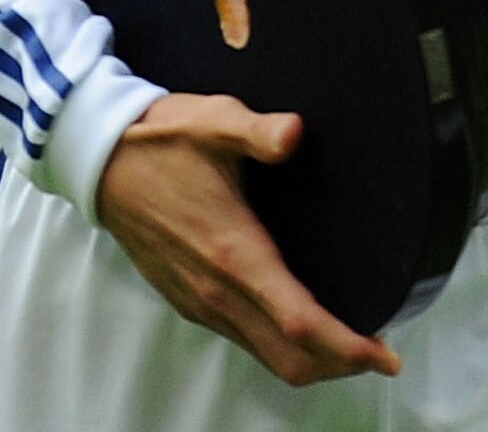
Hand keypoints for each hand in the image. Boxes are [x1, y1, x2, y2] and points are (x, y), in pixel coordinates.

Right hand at [94, 93, 401, 385]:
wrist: (100, 161)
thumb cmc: (160, 142)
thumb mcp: (215, 122)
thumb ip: (260, 131)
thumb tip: (296, 132)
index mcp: (234, 254)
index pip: (299, 321)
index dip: (347, 346)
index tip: (387, 356)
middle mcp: (217, 291)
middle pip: (289, 356)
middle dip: (339, 364)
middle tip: (381, 353)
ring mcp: (200, 301)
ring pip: (265, 354)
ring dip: (312, 358)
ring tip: (352, 340)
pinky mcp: (189, 299)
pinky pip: (244, 340)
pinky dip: (281, 345)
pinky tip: (300, 322)